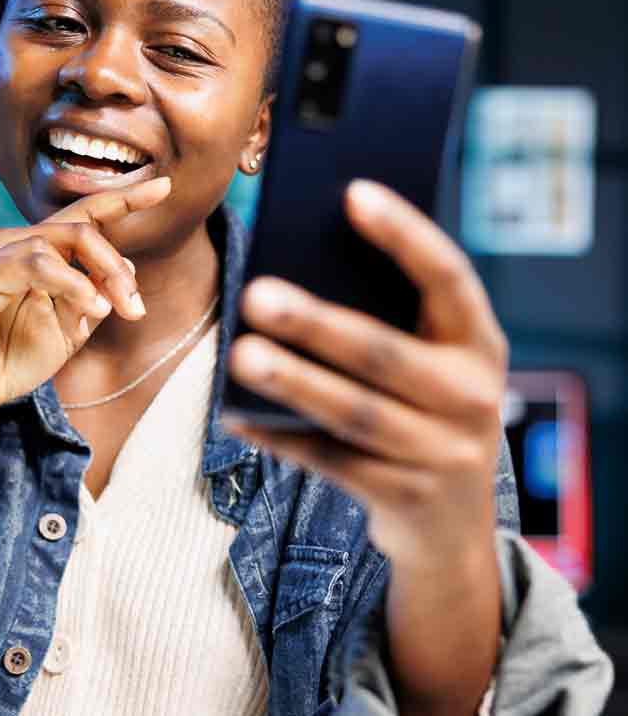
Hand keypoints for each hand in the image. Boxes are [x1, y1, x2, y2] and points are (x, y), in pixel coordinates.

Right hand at [0, 177, 170, 427]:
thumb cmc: (13, 357)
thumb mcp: (70, 328)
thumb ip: (96, 296)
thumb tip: (126, 271)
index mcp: (41, 251)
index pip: (88, 216)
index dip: (126, 199)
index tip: (165, 187)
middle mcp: (16, 243)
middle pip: (84, 227)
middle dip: (117, 265)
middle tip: (134, 308)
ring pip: (63, 238)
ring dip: (99, 275)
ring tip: (111, 312)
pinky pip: (36, 262)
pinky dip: (70, 281)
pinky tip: (90, 308)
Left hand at [226, 179, 507, 569]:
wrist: (453, 523)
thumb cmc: (424, 409)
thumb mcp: (429, 362)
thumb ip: (387, 320)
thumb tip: (294, 267)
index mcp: (480, 343)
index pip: (448, 277)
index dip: (404, 234)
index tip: (353, 192)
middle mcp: (474, 396)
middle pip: (385, 352)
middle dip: (318, 323)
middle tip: (256, 292)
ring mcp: (445, 454)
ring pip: (355, 411)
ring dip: (294, 380)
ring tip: (242, 352)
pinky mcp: (408, 500)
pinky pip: (332, 462)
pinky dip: (281, 435)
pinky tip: (237, 412)